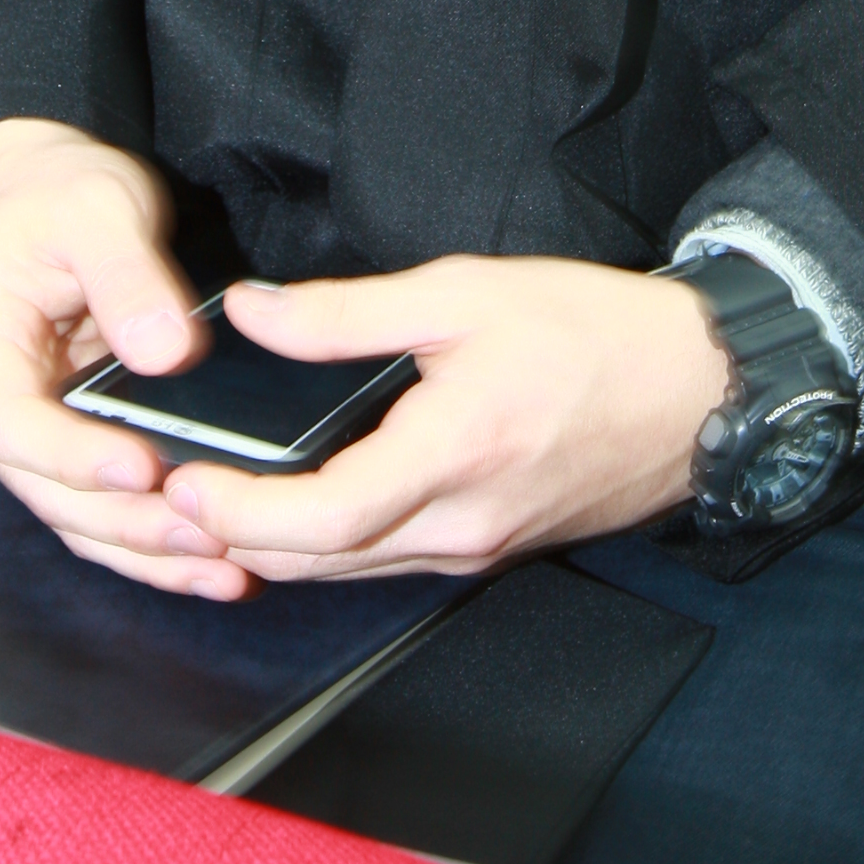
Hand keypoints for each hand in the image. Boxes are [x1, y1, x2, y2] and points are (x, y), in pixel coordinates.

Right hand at [0, 117, 252, 600]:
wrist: (41, 193)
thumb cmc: (61, 194)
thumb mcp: (99, 210)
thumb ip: (130, 277)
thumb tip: (167, 353)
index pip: (17, 425)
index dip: (79, 459)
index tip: (148, 470)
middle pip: (50, 491)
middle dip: (132, 523)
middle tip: (215, 536)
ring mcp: (19, 435)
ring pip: (78, 518)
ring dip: (150, 551)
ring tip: (229, 568)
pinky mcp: (61, 447)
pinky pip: (99, 510)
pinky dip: (151, 541)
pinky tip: (213, 560)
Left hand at [153, 256, 729, 583]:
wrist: (698, 389)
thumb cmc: (591, 330)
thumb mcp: (463, 293)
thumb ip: (348, 314)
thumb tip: (253, 314)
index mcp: (454, 455)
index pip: (324, 518)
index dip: (240, 512)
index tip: (181, 483)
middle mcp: (461, 525)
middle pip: (319, 561)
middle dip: (233, 536)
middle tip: (165, 490)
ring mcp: (476, 550)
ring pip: (348, 569)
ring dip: (274, 545)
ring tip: (210, 495)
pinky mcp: (488, 551)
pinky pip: (387, 561)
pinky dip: (328, 542)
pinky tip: (295, 502)